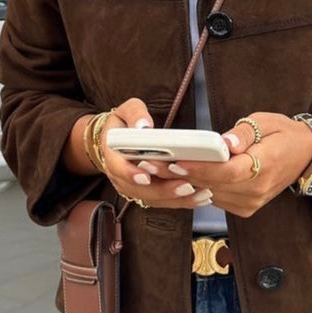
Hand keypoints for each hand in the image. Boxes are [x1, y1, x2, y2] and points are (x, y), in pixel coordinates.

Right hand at [97, 98, 214, 210]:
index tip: (146, 176)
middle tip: (186, 186)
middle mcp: (120, 175)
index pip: (117, 167)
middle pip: (138, 189)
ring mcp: (132, 186)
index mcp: (112, 154)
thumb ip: (135, 114)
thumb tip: (144, 126)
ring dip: (175, 199)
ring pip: (151, 199)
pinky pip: (161, 201)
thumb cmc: (124, 123)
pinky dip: (180, 201)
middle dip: (162, 190)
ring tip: (199, 193)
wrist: (116, 140)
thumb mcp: (126, 111)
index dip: (131, 173)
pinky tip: (199, 198)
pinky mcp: (145, 192)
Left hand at [169, 112, 311, 218]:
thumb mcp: (266, 121)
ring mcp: (251, 202)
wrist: (304, 155)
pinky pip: (216, 198)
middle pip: (213, 185)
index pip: (227, 172)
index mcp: (265, 166)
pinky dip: (197, 188)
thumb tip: (226, 143)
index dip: (201, 168)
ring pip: (210, 194)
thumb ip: (244, 133)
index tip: (177, 161)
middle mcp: (257, 191)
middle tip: (152, 163)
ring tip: (156, 169)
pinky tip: (177, 177)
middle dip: (181, 174)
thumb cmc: (283, 134)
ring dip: (184, 182)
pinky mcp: (245, 207)